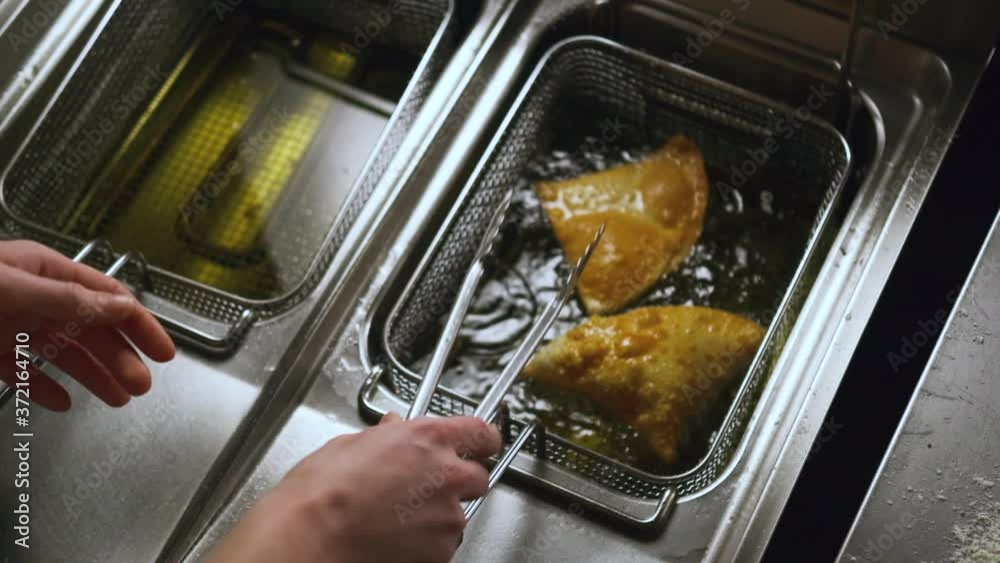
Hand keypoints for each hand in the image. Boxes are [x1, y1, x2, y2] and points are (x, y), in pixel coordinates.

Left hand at [0, 240, 175, 410]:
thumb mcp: (14, 289)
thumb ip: (68, 298)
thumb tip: (123, 307)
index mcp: (44, 271)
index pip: (106, 296)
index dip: (139, 324)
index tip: (163, 352)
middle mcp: (33, 296)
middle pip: (89, 329)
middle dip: (119, 357)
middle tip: (141, 386)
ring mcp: (8, 324)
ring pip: (61, 352)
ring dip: (92, 375)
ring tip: (117, 399)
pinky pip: (22, 371)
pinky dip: (42, 387)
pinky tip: (61, 402)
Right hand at [208, 414, 502, 562]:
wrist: (312, 539)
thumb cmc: (321, 494)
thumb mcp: (351, 444)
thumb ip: (387, 435)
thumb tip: (394, 429)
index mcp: (427, 438)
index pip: (482, 433)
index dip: (480, 441)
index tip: (478, 446)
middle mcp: (446, 474)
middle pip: (478, 476)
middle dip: (458, 481)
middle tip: (428, 488)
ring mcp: (447, 516)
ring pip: (459, 514)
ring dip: (438, 515)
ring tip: (398, 518)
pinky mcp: (441, 552)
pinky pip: (444, 544)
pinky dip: (427, 542)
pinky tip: (396, 537)